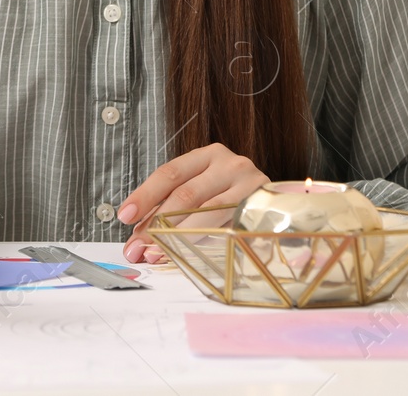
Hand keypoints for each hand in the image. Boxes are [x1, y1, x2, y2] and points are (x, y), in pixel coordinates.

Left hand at [117, 142, 268, 263]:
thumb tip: (138, 236)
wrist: (283, 205)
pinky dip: (202, 241)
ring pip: (205, 212)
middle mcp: (230, 164)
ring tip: (154, 253)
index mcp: (208, 155)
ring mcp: (249, 184)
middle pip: (185, 193)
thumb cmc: (233, 198)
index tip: (124, 215)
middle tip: (136, 246)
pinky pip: (227, 226)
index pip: (170, 172)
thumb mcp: (202, 192)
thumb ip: (172, 207)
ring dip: (175, 236)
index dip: (145, 194)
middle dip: (155, 223)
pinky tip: (186, 252)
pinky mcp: (261, 207)